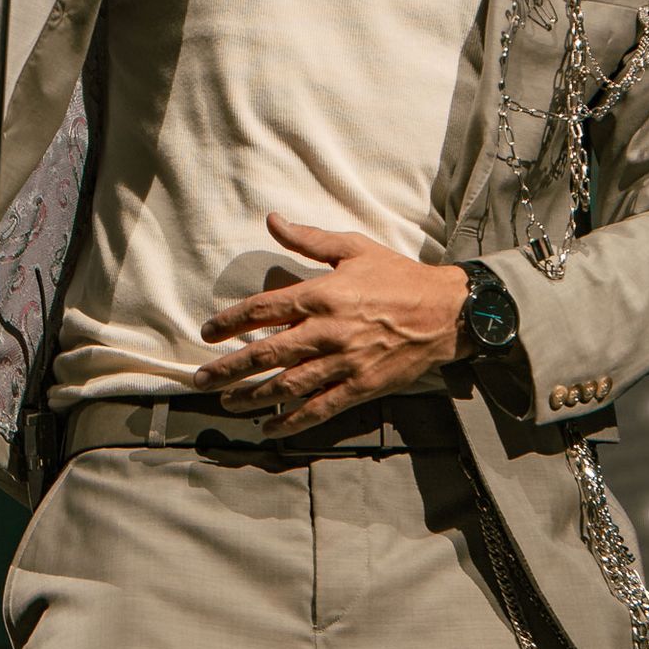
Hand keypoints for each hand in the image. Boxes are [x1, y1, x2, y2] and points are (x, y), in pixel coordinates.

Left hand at [198, 214, 469, 437]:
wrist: (446, 311)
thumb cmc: (398, 276)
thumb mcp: (354, 248)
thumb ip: (309, 239)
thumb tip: (272, 220)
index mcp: (322, 295)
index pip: (263, 309)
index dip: (230, 321)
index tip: (208, 332)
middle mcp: (327, 331)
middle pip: (267, 353)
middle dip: (230, 369)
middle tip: (201, 379)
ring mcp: (344, 363)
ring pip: (288, 385)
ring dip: (253, 397)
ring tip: (227, 403)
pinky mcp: (361, 387)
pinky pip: (320, 408)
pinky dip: (292, 421)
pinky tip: (270, 428)